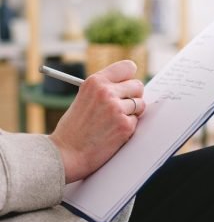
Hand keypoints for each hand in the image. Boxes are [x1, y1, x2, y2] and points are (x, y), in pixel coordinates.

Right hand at [49, 60, 145, 183]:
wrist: (65, 153)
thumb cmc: (74, 128)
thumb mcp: (84, 98)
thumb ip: (104, 89)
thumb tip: (128, 86)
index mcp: (95, 81)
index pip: (127, 67)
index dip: (129, 77)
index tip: (128, 84)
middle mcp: (107, 92)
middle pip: (138, 85)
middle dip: (134, 96)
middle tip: (124, 105)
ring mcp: (117, 108)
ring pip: (140, 104)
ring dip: (132, 113)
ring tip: (114, 121)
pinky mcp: (125, 125)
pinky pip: (137, 121)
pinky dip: (128, 127)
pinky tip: (113, 132)